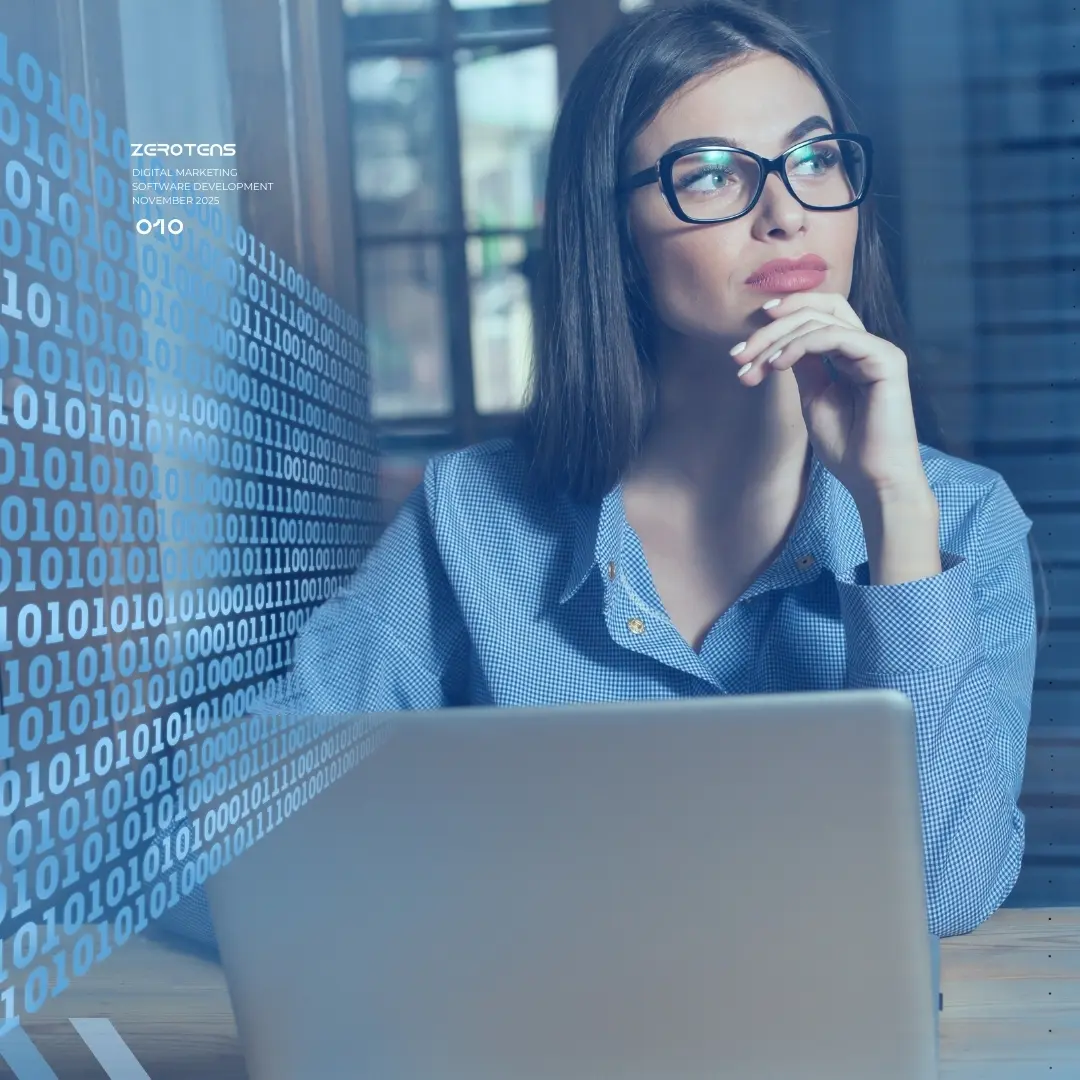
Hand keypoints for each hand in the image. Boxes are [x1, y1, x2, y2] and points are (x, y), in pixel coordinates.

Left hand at [730, 291, 929, 505]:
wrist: (873, 480)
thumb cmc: (847, 448)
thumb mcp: (814, 399)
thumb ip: (803, 367)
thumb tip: (781, 343)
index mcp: (851, 354)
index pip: (816, 317)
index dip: (780, 320)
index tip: (743, 345)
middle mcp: (867, 346)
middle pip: (816, 311)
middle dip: (772, 328)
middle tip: (738, 355)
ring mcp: (878, 350)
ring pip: (821, 320)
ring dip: (779, 339)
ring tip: (755, 366)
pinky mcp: (886, 359)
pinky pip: (836, 336)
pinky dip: (802, 344)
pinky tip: (778, 364)